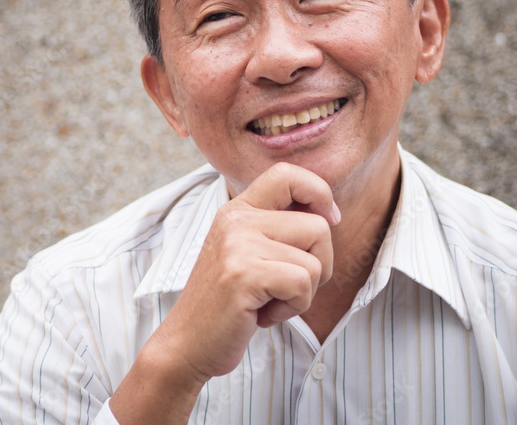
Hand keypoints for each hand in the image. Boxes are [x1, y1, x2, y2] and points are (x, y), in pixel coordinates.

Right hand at [111, 162, 338, 423]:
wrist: (187, 343)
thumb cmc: (228, 304)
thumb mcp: (247, 253)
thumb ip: (276, 229)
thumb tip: (329, 214)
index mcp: (237, 210)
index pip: (287, 174)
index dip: (319, 192)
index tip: (328, 220)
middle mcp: (236, 220)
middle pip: (319, 226)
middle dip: (320, 265)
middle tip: (284, 286)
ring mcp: (238, 245)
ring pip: (315, 262)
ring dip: (303, 293)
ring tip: (267, 300)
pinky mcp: (243, 274)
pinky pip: (302, 284)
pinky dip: (292, 308)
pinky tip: (262, 313)